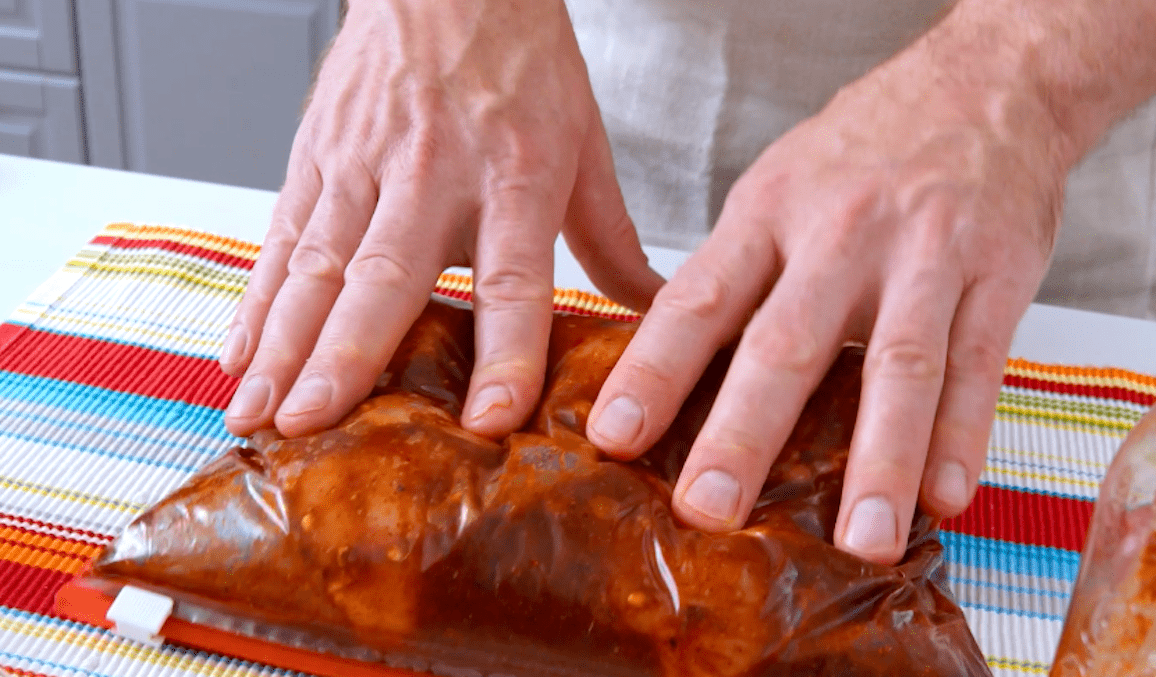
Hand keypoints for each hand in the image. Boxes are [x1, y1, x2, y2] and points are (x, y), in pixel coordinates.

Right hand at [220, 0, 662, 438]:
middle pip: (388, 277)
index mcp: (516, 175)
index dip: (505, 351)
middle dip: (347, 357)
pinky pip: (279, 236)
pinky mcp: (317, 157)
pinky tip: (241, 355)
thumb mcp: (584, 146)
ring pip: (316, 265)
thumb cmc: (520, 63)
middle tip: (317, 425)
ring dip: (284, 344)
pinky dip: (256, 300)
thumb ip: (612, 242)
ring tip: (262, 412)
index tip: (490, 418)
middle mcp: (434, 173)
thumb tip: (660, 312)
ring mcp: (364, 164)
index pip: (513, 278)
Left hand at [586, 34, 1071, 563]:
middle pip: (786, 343)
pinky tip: (944, 496)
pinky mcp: (1000, 274)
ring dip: (877, 461)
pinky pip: (980, 364)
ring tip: (857, 539)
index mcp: (768, 214)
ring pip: (897, 365)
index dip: (653, 372)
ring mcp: (925, 254)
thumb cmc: (863, 150)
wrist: (985, 83)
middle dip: (745, 433)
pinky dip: (963, 436)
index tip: (613, 437)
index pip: (698, 301)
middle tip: (710, 510)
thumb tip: (665, 367)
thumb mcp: (774, 187)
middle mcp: (840, 233)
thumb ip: (732, 274)